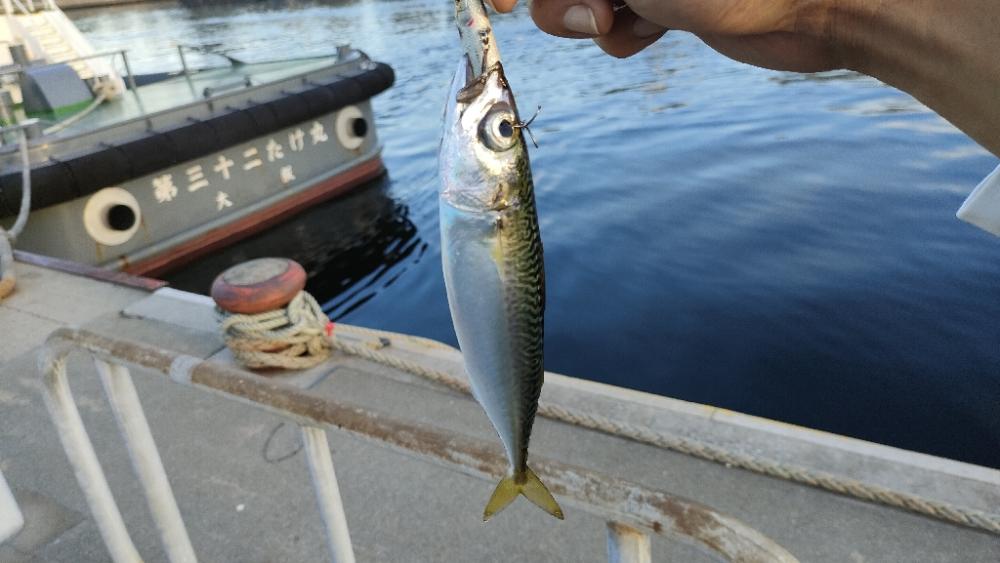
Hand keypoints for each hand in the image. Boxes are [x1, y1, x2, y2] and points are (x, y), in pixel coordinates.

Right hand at [488, 0, 841, 71]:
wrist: (815, 5)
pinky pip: (617, 26)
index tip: (500, 3)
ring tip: (633, 19)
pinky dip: (626, 36)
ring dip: (594, 19)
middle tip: (601, 11)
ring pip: (580, 1)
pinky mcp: (665, 2)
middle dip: (564, 0)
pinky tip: (661, 30)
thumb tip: (561, 4)